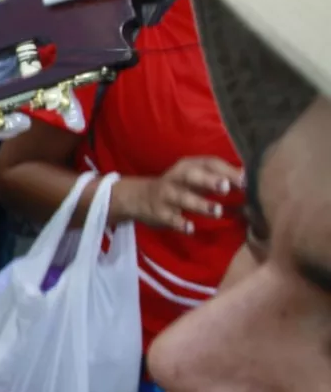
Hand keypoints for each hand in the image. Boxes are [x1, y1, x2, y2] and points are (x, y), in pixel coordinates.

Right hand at [110, 157, 244, 233]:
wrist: (139, 197)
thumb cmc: (179, 186)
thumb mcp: (195, 177)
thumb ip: (220, 176)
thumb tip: (250, 178)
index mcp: (188, 166)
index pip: (209, 163)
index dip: (227, 171)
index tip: (245, 181)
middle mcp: (176, 177)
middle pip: (192, 176)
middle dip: (209, 181)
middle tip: (226, 187)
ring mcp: (166, 195)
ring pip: (182, 197)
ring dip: (200, 204)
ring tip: (217, 211)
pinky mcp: (159, 212)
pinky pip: (169, 218)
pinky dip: (179, 223)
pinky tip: (190, 228)